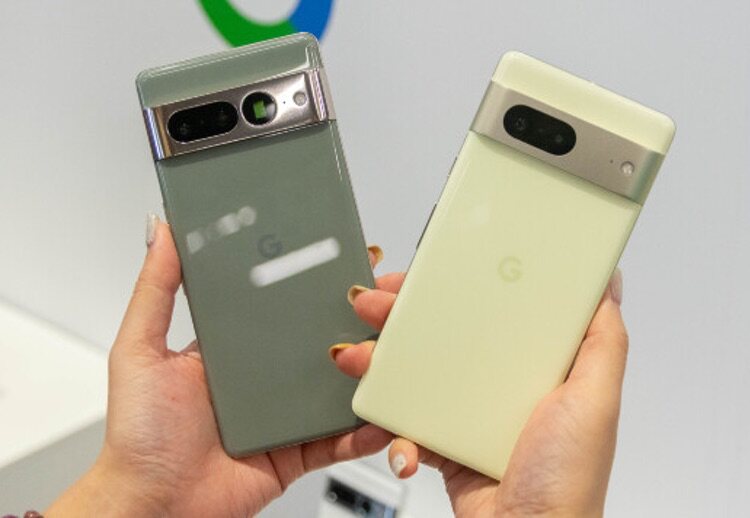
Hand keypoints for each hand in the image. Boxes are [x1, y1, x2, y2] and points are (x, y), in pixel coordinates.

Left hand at [47, 217, 391, 516]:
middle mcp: (264, 377)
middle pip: (320, 341)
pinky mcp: (298, 450)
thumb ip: (156, 289)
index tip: (343, 255)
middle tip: (382, 301)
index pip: (282, 304)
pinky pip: (340, 438)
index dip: (313, 281)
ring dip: (367, 371)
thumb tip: (162, 231)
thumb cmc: (140, 434)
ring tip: (390, 352)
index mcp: (235, 347)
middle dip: (355, 321)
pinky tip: (382, 414)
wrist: (154, 505)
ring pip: (338, 386)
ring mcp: (284, 414)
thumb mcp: (140, 350)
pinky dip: (365, 429)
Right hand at [334, 269, 626, 516]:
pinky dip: (388, 419)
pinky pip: (407, 418)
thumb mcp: (595, 399)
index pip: (494, 307)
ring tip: (358, 356)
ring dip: (381, 360)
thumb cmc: (569, 480)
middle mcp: (502, 382)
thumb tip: (608, 282)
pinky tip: (392, 428)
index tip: (428, 271)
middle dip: (403, 315)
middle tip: (375, 304)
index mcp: (538, 365)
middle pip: (446, 333)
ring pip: (417, 370)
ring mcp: (469, 412)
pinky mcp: (444, 439)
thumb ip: (602, 340)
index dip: (459, 284)